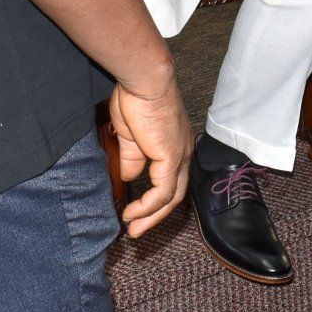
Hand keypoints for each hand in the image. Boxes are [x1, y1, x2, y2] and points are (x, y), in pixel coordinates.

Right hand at [107, 71, 191, 237]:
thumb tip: (128, 176)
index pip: (170, 181)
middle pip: (174, 195)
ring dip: (150, 216)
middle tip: (136, 230)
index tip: (136, 213)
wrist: (143, 81)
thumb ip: (132, 157)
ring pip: (171, 198)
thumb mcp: (130, 135)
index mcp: (175, 146)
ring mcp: (180, 156)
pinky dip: (147, 206)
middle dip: (154, 216)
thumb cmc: (136, 99)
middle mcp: (183, 153)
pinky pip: (162, 192)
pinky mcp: (172, 158)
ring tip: (132, 227)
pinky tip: (132, 212)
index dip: (155, 200)